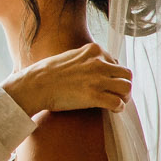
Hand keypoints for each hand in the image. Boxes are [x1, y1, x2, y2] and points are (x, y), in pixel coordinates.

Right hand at [3, 42, 131, 116]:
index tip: (106, 81)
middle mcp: (98, 63)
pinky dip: (118, 107)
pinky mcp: (94, 96)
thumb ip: (84, 59)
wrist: (33, 85)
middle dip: (123, 84)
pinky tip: (112, 110)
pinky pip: (118, 102)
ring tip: (117, 101)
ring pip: (126, 87)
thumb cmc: (45, 73)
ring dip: (124, 96)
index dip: (112, 74)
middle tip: (116, 92)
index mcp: (92, 51)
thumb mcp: (68, 57)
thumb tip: (93, 67)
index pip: (115, 62)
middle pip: (126, 73)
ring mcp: (97, 79)